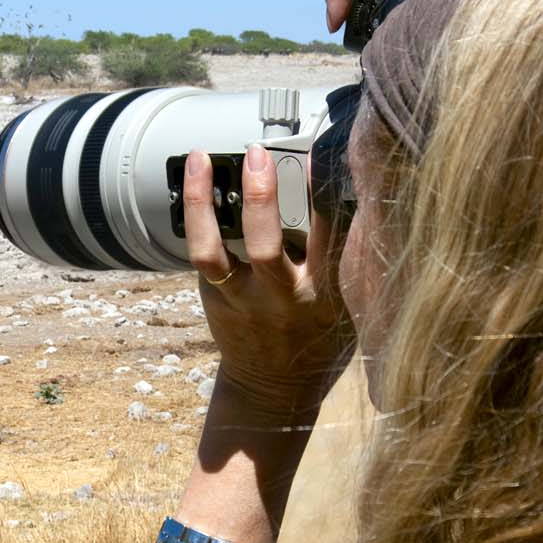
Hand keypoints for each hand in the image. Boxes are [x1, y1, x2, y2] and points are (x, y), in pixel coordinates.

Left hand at [184, 147, 352, 420]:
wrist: (275, 388)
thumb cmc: (319, 334)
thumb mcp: (347, 301)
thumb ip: (344, 257)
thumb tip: (347, 192)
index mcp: (324, 293)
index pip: (329, 236)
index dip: (324, 194)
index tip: (320, 156)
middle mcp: (281, 296)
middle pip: (265, 246)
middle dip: (261, 197)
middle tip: (258, 155)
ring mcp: (241, 298)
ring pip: (214, 250)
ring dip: (203, 202)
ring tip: (202, 160)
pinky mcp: (215, 297)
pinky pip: (201, 253)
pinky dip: (197, 216)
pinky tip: (195, 182)